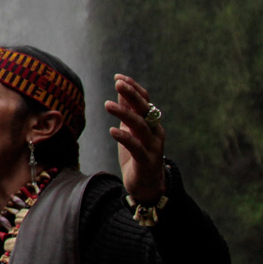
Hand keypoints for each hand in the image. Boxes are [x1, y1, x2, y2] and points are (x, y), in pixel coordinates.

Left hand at [104, 73, 165, 203]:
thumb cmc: (138, 154)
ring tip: (107, 105)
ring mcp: (152, 147)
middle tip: (118, 83)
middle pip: (145, 109)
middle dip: (132, 95)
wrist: (147, 185)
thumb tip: (121, 90)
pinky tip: (112, 130)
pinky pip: (136, 147)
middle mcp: (155, 132)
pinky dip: (125, 137)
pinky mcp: (146, 161)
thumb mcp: (130, 130)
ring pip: (140, 126)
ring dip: (124, 114)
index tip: (119, 77)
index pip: (145, 101)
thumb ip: (128, 111)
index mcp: (151, 123)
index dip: (133, 88)